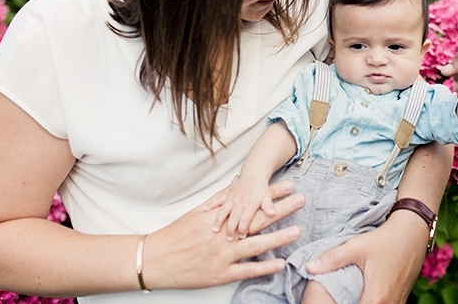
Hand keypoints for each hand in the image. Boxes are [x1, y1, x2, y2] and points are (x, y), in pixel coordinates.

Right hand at [142, 180, 303, 289]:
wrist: (156, 259)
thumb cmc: (177, 234)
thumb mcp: (198, 212)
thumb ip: (221, 198)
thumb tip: (237, 183)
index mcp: (220, 218)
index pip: (250, 203)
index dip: (271, 194)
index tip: (289, 186)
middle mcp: (224, 234)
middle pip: (258, 219)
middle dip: (281, 209)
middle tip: (301, 200)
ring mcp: (223, 255)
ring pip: (256, 245)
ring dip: (278, 238)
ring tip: (298, 230)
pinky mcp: (220, 274)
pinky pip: (246, 271)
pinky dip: (264, 268)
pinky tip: (280, 264)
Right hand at [205, 175, 275, 240]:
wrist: (254, 174)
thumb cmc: (260, 188)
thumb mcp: (267, 197)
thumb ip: (268, 206)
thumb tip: (272, 213)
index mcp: (250, 205)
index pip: (245, 219)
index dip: (243, 228)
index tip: (241, 237)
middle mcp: (240, 202)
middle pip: (234, 217)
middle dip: (230, 228)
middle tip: (228, 239)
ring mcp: (232, 198)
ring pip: (224, 210)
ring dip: (219, 220)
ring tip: (214, 229)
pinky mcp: (226, 194)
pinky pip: (217, 199)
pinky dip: (211, 204)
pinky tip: (204, 210)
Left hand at [305, 209, 427, 303]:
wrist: (413, 232)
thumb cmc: (385, 239)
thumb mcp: (357, 246)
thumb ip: (333, 259)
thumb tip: (309, 268)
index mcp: (375, 298)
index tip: (331, 302)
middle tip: (339, 298)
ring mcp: (398, 303)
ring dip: (362, 303)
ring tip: (349, 297)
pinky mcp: (402, 298)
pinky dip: (375, 303)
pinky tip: (363, 296)